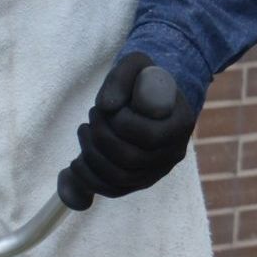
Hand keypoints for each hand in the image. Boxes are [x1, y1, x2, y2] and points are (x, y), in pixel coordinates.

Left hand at [57, 52, 196, 209]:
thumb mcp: (137, 65)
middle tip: (91, 116)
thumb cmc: (143, 80)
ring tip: (83, 130)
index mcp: (180, 126)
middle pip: (130, 160)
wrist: (148, 99)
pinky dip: (88, 180)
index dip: (119, 123)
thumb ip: (121, 77)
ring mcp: (155, 173)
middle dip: (100, 137)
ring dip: (91, 156)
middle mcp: (171, 155)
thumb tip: (106, 107)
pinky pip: (112, 191)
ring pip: (118, 178)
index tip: (105, 106)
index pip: (148, 136)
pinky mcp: (137, 182)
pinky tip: (75, 161)